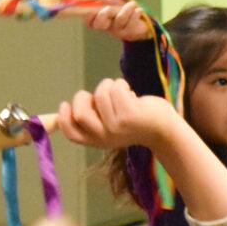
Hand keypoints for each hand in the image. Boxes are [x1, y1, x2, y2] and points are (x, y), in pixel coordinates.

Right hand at [58, 78, 174, 150]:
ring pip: (100, 94)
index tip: (65, 104)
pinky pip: (115, 88)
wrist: (164, 128)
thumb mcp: (110, 125)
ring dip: (109, 86)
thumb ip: (93, 119)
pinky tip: (131, 94)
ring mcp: (117, 127)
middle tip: (98, 94)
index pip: (72, 134)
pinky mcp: (130, 115)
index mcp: (97, 141)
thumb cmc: (134, 122)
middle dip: (83, 97)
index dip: (63, 118)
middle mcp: (106, 137)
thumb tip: (66, 107)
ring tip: (121, 94)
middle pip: (80, 113)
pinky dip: (121, 84)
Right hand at [81, 0, 152, 41]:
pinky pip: (132, 23)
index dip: (88, 17)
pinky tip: (138, 10)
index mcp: (101, 21)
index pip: (89, 22)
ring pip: (119, 20)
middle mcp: (108, 28)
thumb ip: (110, 2)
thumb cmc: (125, 12)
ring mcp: (118, 32)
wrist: (141, 24)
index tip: (91, 8)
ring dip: (126, 10)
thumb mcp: (116, 4)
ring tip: (132, 3)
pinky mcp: (130, 33)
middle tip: (108, 8)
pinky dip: (135, 14)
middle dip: (102, 16)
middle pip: (99, 26)